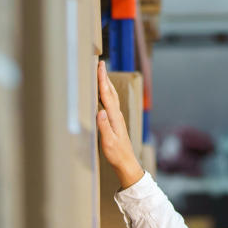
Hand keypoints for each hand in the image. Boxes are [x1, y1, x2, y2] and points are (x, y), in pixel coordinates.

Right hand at [96, 61, 143, 188]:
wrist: (127, 163)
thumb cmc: (117, 155)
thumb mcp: (108, 142)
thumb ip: (104, 126)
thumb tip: (100, 111)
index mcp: (114, 118)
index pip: (107, 95)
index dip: (102, 80)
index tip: (99, 66)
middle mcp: (117, 115)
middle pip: (111, 92)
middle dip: (105, 77)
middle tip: (100, 63)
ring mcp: (118, 118)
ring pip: (112, 96)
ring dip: (107, 84)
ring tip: (102, 74)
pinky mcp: (116, 122)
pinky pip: (111, 103)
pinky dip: (107, 94)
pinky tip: (105, 94)